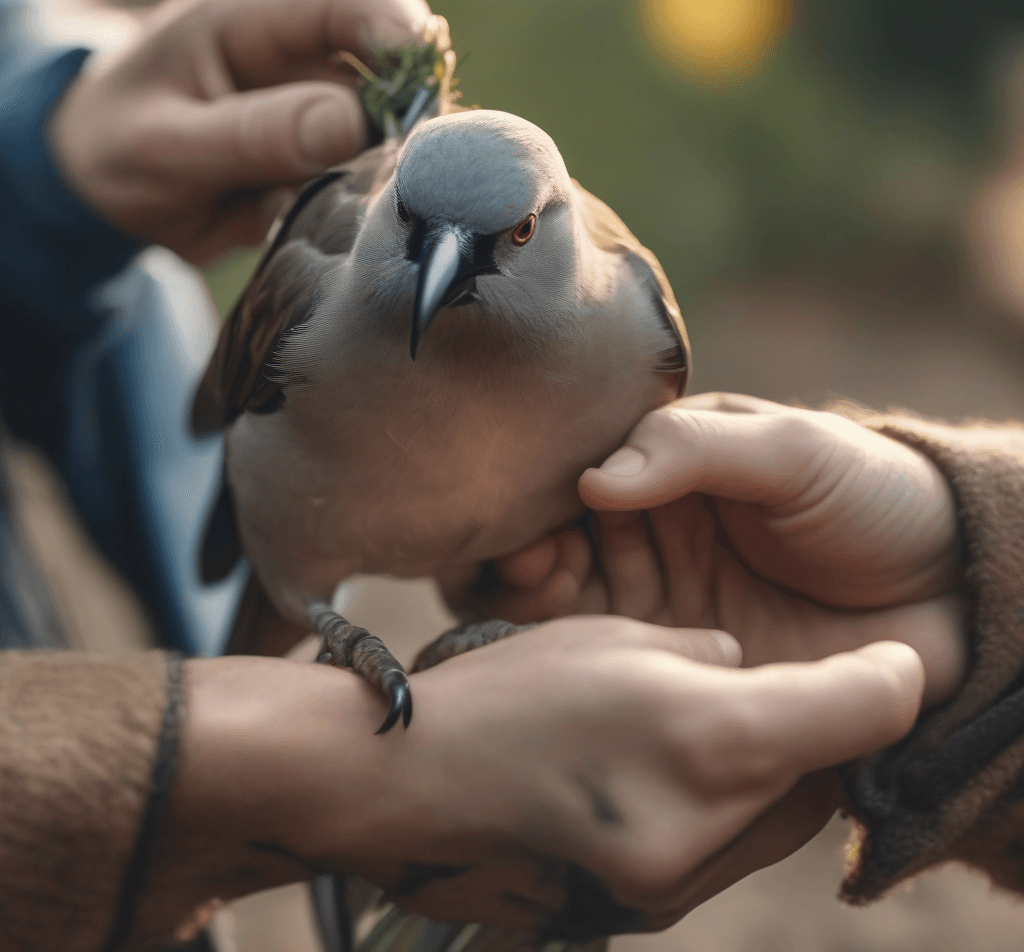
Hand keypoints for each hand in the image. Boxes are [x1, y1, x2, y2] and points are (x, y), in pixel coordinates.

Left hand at [49, 0, 431, 262]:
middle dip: (398, 126)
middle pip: (391, 66)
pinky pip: (361, 173)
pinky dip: (345, 200)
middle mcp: (296, 48)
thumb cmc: (114, 149)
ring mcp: (312, 99)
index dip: (408, 43)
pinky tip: (287, 210)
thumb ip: (259, 134)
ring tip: (294, 200)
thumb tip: (358, 122)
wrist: (97, 188)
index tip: (425, 116)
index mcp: (253, 14)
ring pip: (385, 130)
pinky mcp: (320, 146)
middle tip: (377, 183)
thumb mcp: (169, 148)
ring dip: (366, 174)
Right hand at [145, 617, 923, 940]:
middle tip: (777, 689)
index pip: (860, 712)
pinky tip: (656, 770)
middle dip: (820, 731)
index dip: (891, 678)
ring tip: (699, 728)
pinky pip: (724, 852)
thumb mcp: (614, 637)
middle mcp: (707, 826)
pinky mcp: (642, 911)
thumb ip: (705, 658)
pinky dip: (719, 809)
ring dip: (768, 774)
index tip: (896, 658)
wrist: (399, 787)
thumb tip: (745, 674)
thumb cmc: (500, 688)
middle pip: (824, 779)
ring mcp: (674, 884)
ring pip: (777, 822)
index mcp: (706, 736)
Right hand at [487, 394, 966, 706]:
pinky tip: (565, 659)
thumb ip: (697, 449)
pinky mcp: (692, 657)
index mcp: (676, 467)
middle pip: (570, 541)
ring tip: (530, 605)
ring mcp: (672, 597)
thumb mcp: (794, 451)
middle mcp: (660, 532)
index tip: (525, 532)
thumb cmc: (877, 497)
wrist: (955, 588)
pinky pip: (627, 657)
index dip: (547, 501)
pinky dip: (586, 655)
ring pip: (582, 597)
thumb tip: (597, 480)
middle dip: (532, 554)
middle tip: (520, 572)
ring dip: (544, 602)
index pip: (590, 476)